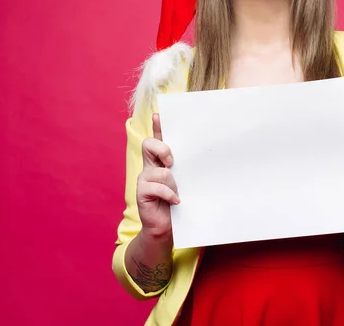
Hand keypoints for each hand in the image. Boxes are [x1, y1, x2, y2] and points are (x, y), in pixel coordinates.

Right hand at [136, 113, 179, 239]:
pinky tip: (176, 201)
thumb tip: (201, 155)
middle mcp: (150, 167)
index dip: (157, 127)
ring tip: (178, 193)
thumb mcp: (185, 182)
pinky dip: (169, 194)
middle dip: (162, 149)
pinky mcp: (141, 192)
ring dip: (173, 183)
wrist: (167, 228)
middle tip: (172, 162)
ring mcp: (144, 179)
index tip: (159, 115)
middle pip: (148, 145)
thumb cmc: (178, 203)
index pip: (156, 139)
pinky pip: (157, 187)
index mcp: (159, 162)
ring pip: (160, 171)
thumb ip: (186, 168)